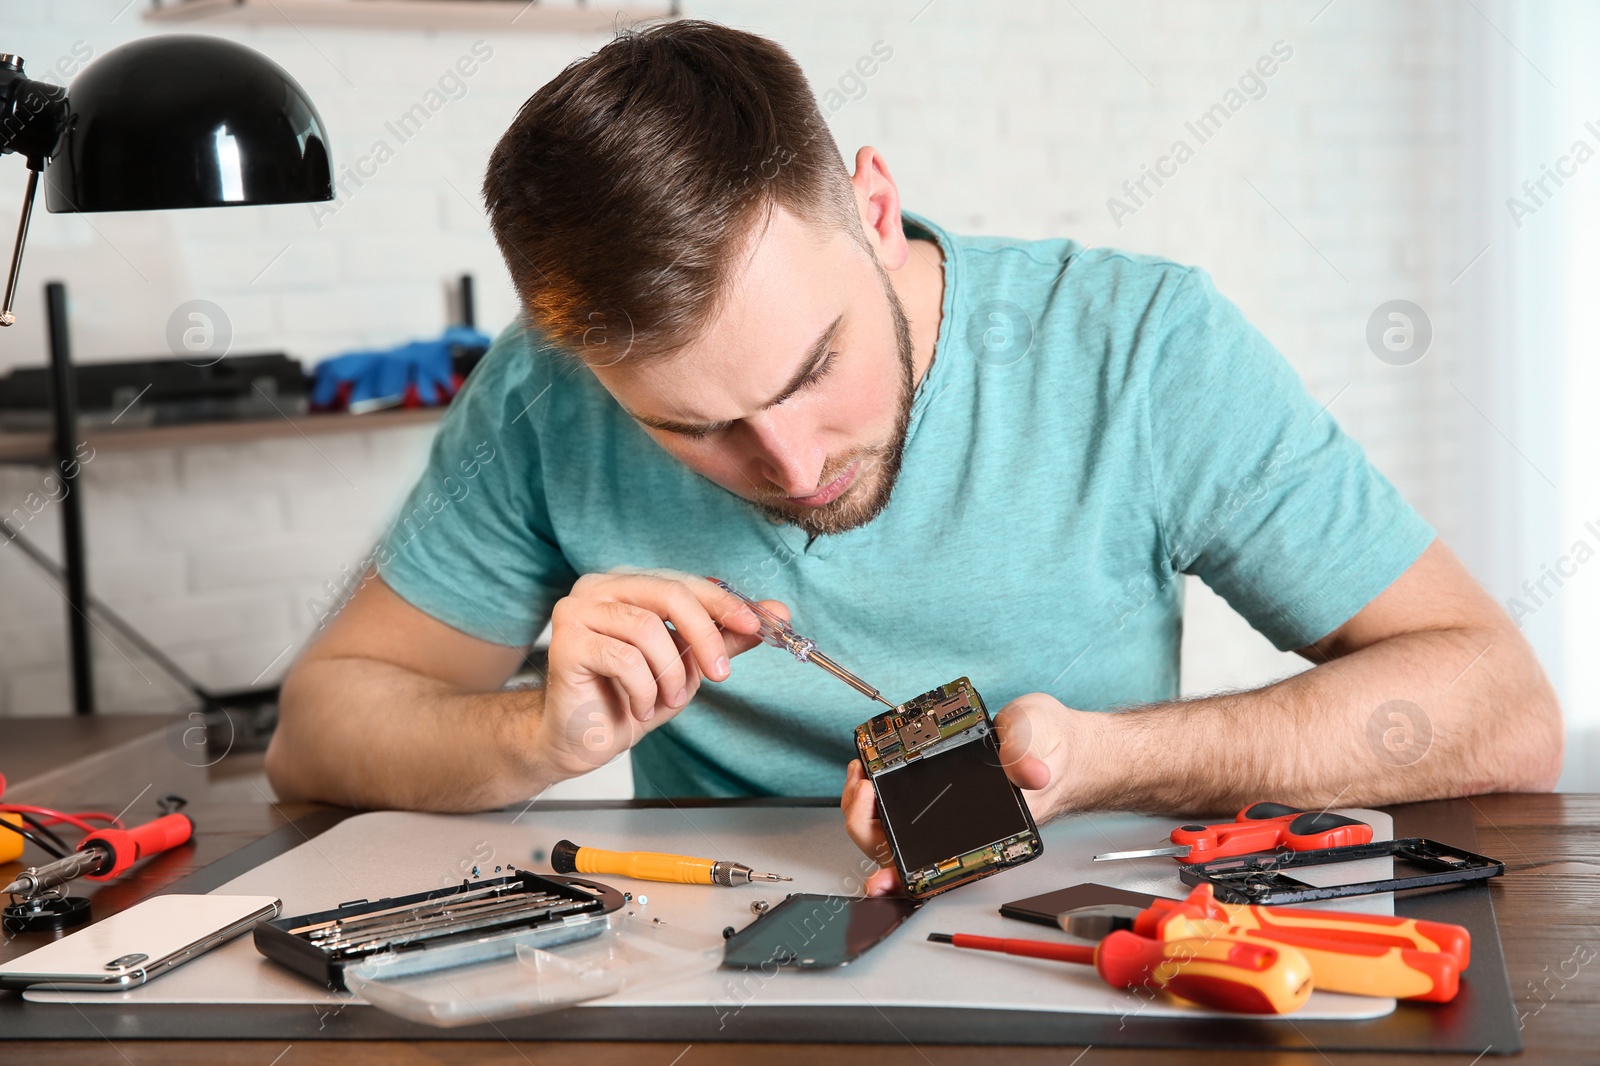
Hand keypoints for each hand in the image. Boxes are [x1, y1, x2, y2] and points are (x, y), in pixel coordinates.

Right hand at [533, 569, 786, 781]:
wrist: (582, 739)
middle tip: (720, 674)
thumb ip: (725, 637)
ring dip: (670, 674)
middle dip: (706, 636)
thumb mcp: (688, 667)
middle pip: (670, 595)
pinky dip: (643, 690)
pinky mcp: (565, 641)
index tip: (757, 626)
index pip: (685, 583)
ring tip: (668, 700)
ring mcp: (577, 610)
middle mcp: (600, 587)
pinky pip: (623, 658)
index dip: (724, 603)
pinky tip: (639, 707)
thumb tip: (777, 612)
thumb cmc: (630, 698)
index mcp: (629, 584)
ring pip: (647, 629)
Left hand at [840, 692, 1083, 895]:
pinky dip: (871, 793)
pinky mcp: (931, 791)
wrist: (1052, 739)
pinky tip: (865, 773)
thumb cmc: (1049, 750)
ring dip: (863, 808)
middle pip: (899, 848)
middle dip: (867, 823)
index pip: (940, 866)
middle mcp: (959, 829)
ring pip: (889, 829)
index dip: (905, 878)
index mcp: (988, 832)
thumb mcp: (1042, 743)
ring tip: (860, 776)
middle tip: (865, 787)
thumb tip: (1030, 773)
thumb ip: (1030, 757)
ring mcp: (942, 813)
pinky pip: (893, 803)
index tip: (880, 878)